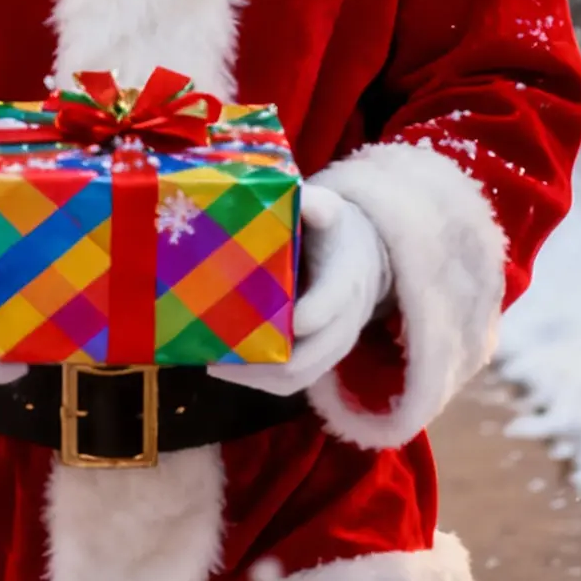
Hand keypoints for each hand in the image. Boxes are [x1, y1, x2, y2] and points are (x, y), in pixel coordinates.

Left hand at [209, 180, 389, 398]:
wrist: (364, 261)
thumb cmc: (336, 233)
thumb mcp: (331, 210)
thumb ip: (316, 204)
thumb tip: (298, 197)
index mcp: (346, 280)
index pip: (330, 303)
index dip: (305, 315)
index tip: (270, 317)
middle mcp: (345, 322)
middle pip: (309, 357)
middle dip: (265, 359)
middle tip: (221, 351)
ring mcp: (333, 347)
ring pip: (298, 378)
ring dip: (255, 376)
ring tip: (215, 363)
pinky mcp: (320, 360)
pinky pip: (293, 383)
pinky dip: (260, 381)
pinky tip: (227, 369)